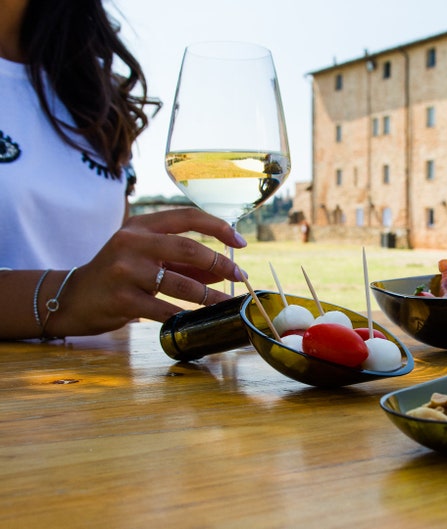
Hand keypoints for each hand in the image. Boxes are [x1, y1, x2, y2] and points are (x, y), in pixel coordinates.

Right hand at [46, 208, 247, 336]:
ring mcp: (125, 271)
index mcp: (141, 225)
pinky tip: (200, 319)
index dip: (219, 228)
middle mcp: (132, 243)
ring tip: (227, 302)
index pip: (187, 217)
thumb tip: (225, 270)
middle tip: (239, 276)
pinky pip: (165, 309)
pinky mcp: (122, 299)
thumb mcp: (148, 258)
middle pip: (188, 248)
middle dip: (220, 263)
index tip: (240, 242)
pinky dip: (186, 315)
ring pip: (180, 283)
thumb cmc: (118, 274)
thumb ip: (185, 262)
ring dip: (210, 295)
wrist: (73, 298)